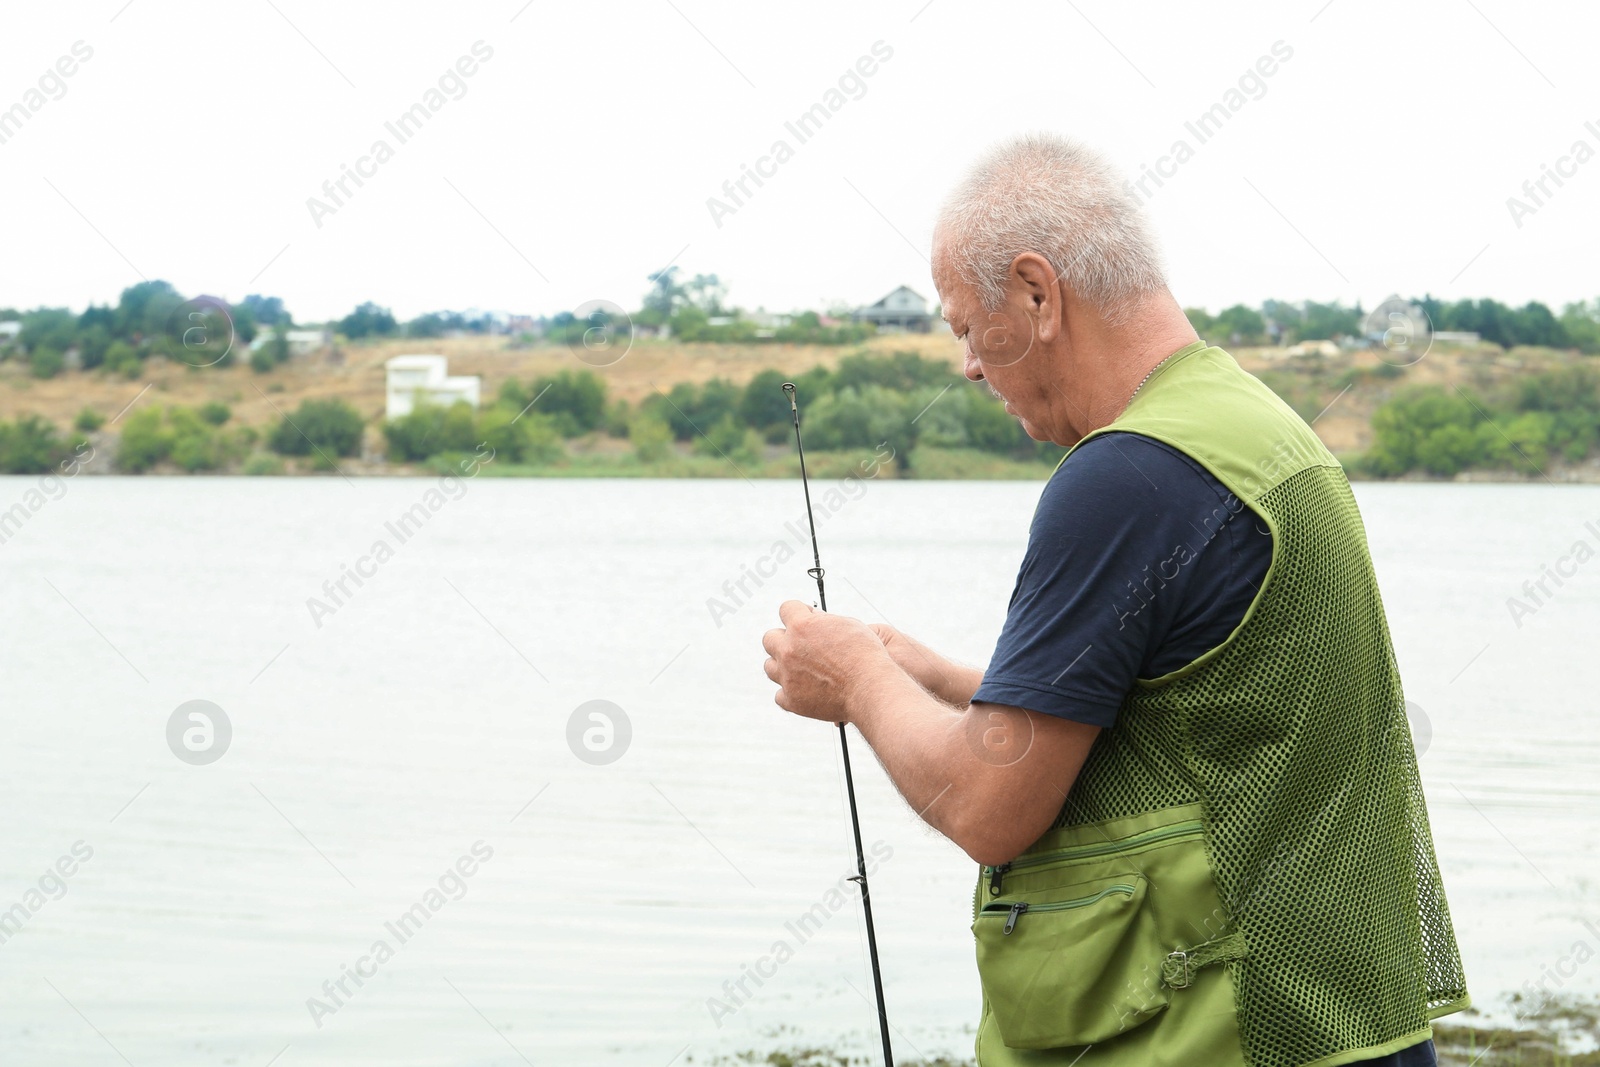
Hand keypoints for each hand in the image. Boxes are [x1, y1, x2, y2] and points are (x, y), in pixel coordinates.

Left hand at [763, 600, 892, 722]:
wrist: (870, 688)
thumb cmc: (865, 655)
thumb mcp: (849, 625)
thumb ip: (824, 620)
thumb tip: (812, 617)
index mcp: (801, 626)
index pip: (786, 608)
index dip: (798, 613)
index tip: (808, 621)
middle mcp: (789, 649)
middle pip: (769, 638)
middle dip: (783, 639)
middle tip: (802, 647)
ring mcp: (787, 676)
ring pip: (769, 666)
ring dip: (783, 666)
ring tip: (803, 669)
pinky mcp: (791, 699)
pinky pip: (779, 694)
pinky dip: (790, 692)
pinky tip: (805, 690)